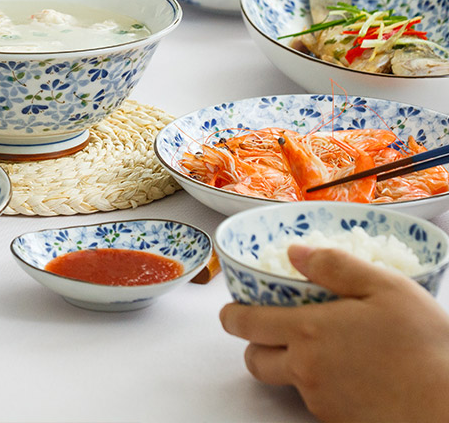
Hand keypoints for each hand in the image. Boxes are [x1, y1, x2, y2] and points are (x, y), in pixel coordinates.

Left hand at [220, 244, 448, 422]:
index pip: (246, 324)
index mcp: (308, 331)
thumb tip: (295, 253)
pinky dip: (322, 387)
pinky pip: (316, 402)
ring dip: (290, 366)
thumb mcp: (386, 288)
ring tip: (322, 349)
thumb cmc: (424, 346)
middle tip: (270, 330)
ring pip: (286, 382)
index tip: (231, 310)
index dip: (232, 315)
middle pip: (255, 360)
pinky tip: (352, 374)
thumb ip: (335, 266)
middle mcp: (305, 370)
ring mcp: (322, 402)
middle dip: (254, 344)